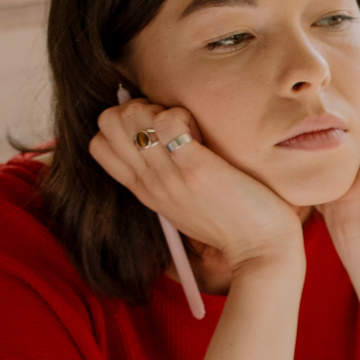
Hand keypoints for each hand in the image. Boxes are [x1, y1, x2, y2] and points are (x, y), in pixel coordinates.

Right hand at [89, 98, 303, 278]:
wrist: (261, 252)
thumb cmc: (233, 223)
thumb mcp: (185, 203)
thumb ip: (166, 177)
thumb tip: (162, 141)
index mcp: (145, 189)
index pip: (98, 144)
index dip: (121, 125)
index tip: (157, 130)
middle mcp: (150, 182)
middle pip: (107, 121)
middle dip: (136, 108)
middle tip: (173, 124)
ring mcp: (169, 176)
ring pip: (131, 115)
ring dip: (160, 108)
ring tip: (189, 127)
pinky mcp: (195, 169)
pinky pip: (167, 122)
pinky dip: (182, 115)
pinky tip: (202, 133)